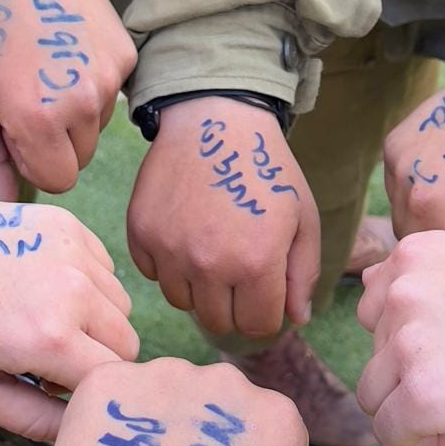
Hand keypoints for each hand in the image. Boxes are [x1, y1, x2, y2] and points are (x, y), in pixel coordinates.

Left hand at [0, 0, 136, 197]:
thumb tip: (6, 207)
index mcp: (35, 119)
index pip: (58, 180)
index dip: (35, 160)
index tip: (18, 131)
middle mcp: (80, 103)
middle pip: (80, 157)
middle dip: (57, 139)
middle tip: (30, 95)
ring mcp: (109, 78)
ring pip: (97, 126)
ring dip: (76, 111)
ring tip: (48, 68)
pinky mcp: (127, 56)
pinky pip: (114, 94)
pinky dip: (94, 82)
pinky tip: (68, 51)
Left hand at [0, 183, 138, 441]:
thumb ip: (33, 420)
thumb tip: (77, 432)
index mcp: (50, 337)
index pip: (113, 379)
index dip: (86, 391)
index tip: (50, 385)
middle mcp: (73, 290)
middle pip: (126, 341)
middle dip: (97, 357)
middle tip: (46, 355)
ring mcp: (73, 250)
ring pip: (119, 302)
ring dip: (95, 319)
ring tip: (44, 318)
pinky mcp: (66, 225)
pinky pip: (104, 266)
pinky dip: (87, 282)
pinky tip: (42, 285)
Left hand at [42, 357, 307, 445]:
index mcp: (276, 421)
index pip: (272, 434)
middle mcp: (224, 383)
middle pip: (220, 404)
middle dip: (206, 438)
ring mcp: (161, 375)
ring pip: (166, 395)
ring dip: (159, 427)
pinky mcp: (105, 383)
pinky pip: (113, 400)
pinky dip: (109, 428)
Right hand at [127, 100, 319, 336]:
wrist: (215, 120)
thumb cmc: (266, 171)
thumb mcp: (302, 218)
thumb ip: (302, 274)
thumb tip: (298, 319)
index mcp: (256, 263)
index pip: (258, 326)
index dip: (266, 312)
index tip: (265, 291)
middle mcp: (209, 265)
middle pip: (218, 322)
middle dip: (234, 305)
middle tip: (239, 270)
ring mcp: (170, 251)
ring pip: (184, 302)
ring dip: (200, 287)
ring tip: (212, 248)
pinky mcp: (141, 234)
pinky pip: (153, 274)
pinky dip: (169, 264)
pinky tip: (185, 233)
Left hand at [356, 230, 444, 445]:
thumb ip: (427, 276)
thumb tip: (373, 286)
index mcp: (415, 252)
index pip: (375, 309)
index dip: (413, 338)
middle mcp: (401, 289)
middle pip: (375, 353)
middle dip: (415, 372)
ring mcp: (406, 341)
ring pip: (375, 395)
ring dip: (415, 405)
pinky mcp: (420, 393)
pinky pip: (390, 432)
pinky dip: (422, 439)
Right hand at [383, 0, 444, 242]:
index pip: (441, 268)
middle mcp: (418, 203)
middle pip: (413, 244)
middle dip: (435, 239)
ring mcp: (400, 173)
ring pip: (400, 214)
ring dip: (420, 212)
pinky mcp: (392, 148)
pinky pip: (396, 183)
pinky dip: (413, 182)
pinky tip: (444, 163)